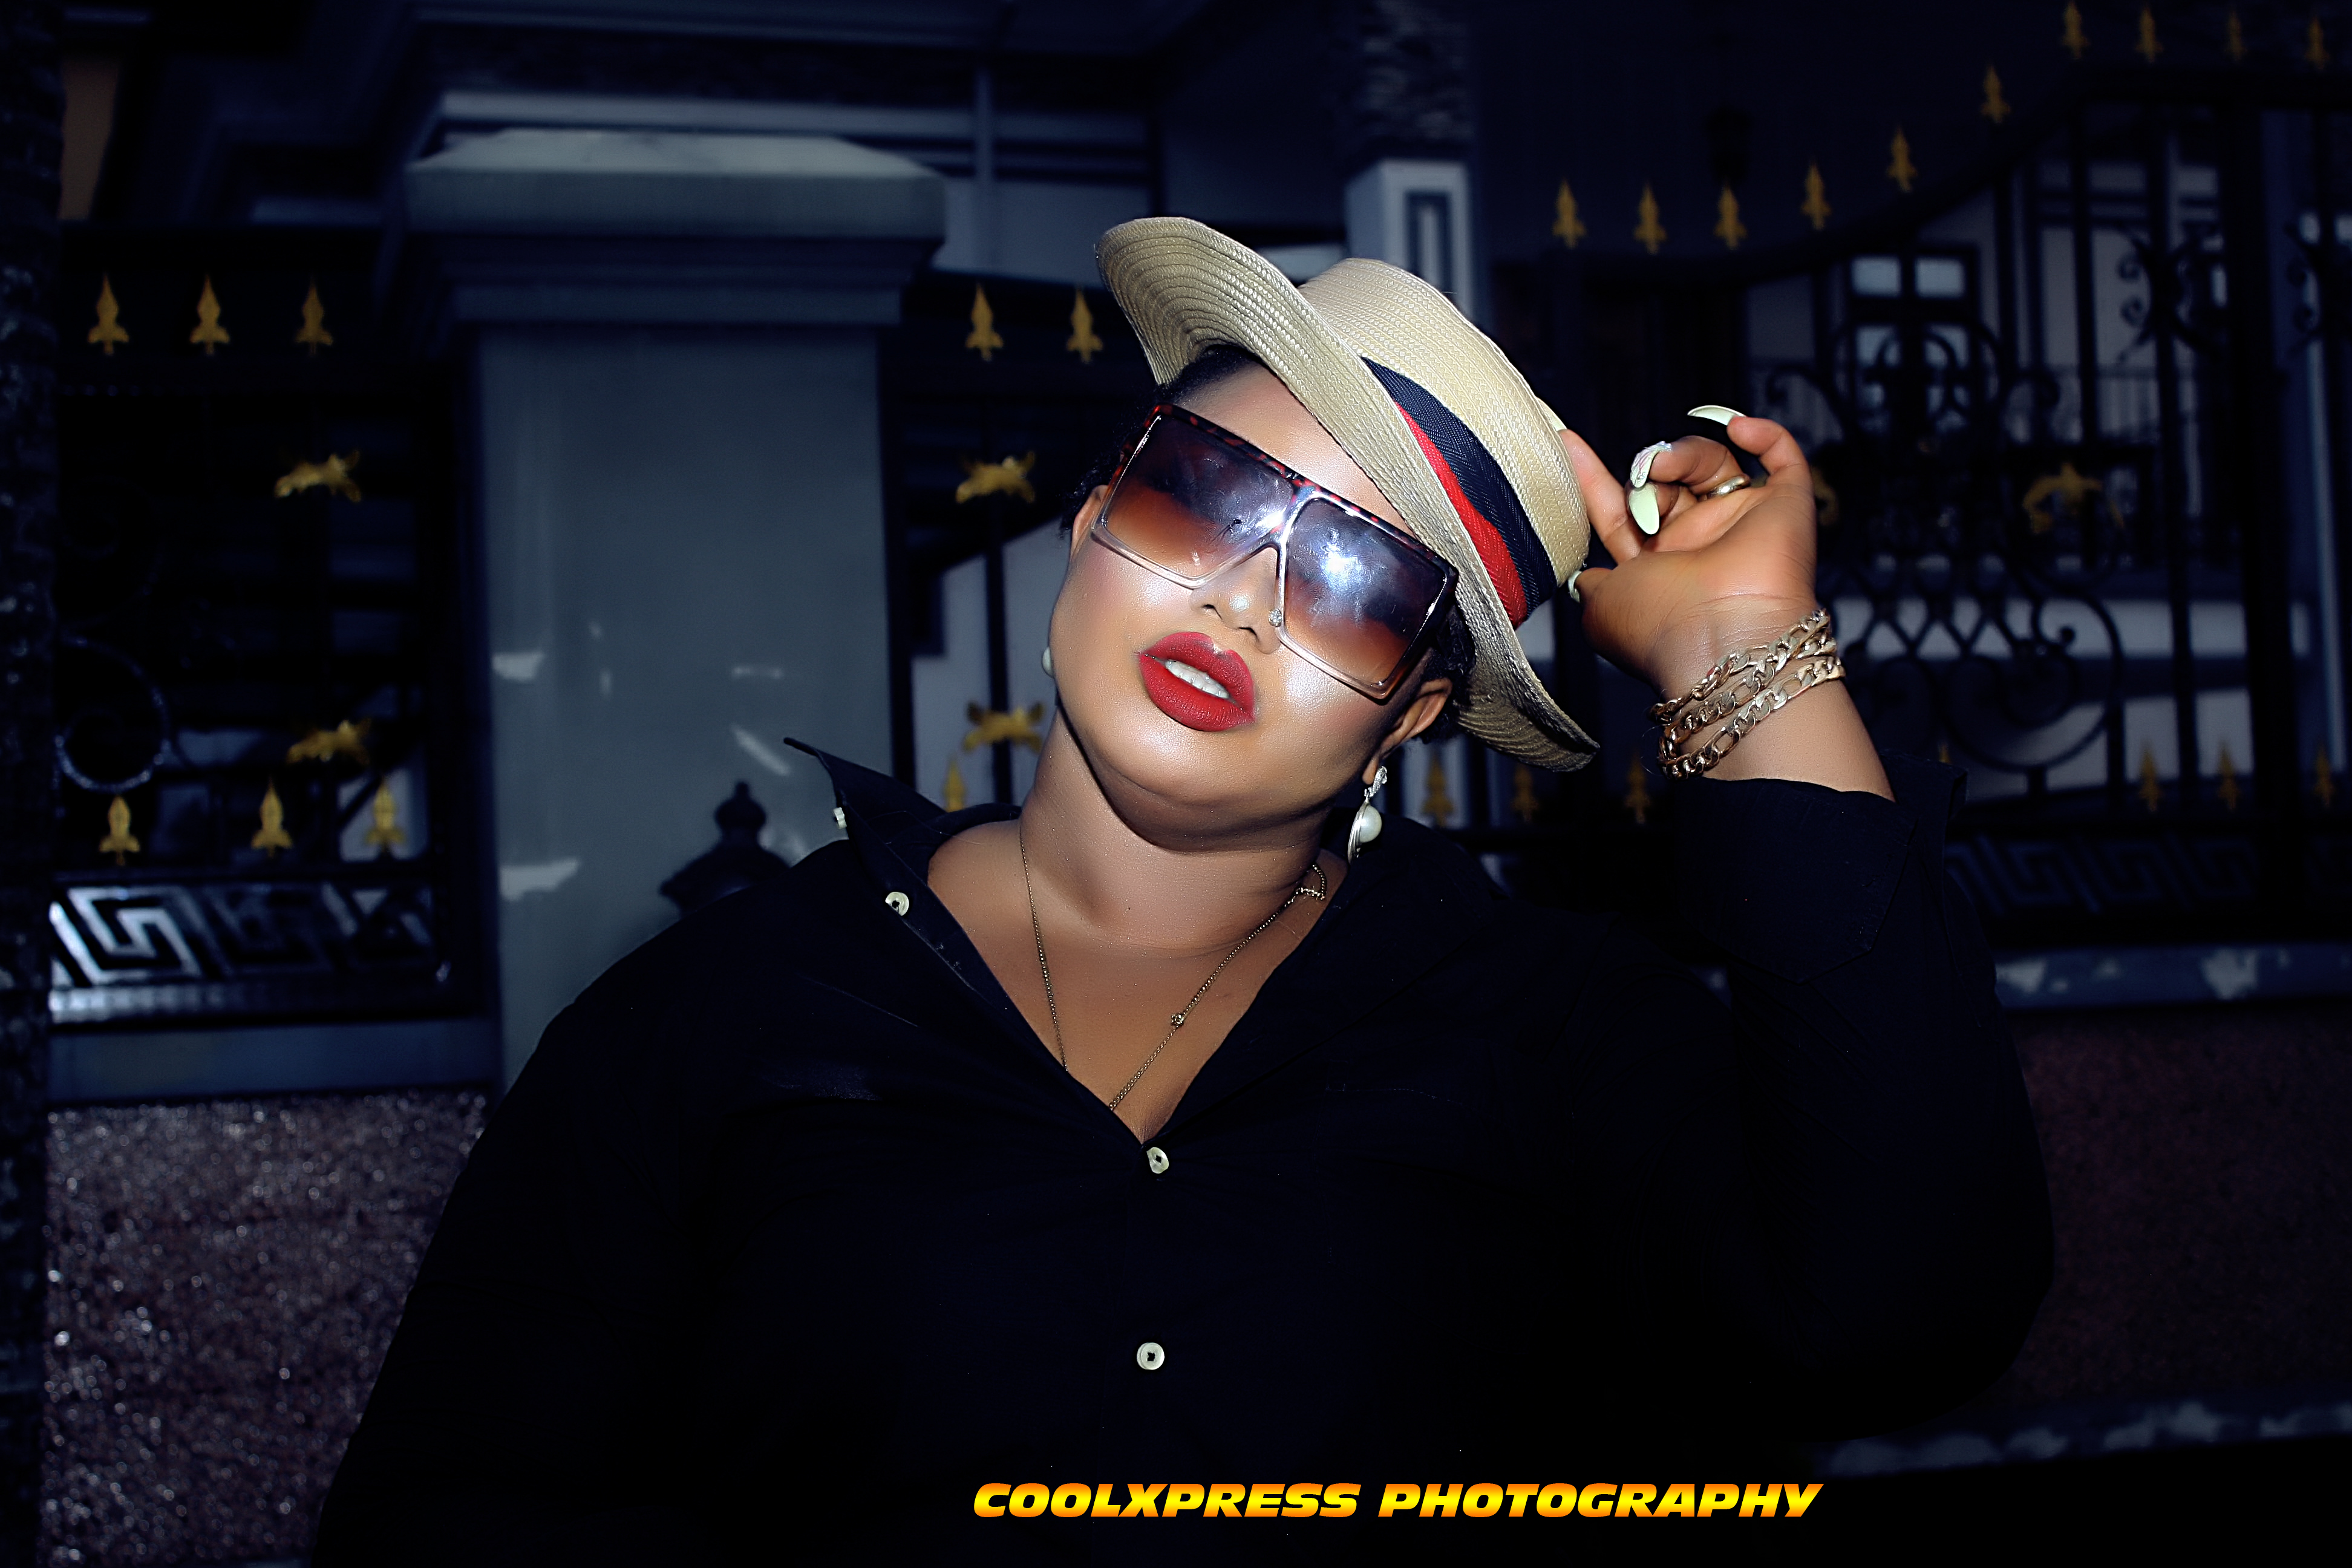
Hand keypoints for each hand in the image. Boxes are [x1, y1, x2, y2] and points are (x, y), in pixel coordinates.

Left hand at [1558, 414, 1818, 695]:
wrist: (1721, 641)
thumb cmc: (1661, 629)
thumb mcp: (1599, 607)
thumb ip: (1590, 583)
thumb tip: (1584, 576)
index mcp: (1656, 567)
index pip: (1623, 511)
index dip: (1595, 480)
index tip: (1569, 443)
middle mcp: (1700, 545)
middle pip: (1667, 481)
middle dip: (1646, 474)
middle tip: (1642, 484)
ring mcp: (1743, 525)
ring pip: (1712, 462)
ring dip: (1683, 455)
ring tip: (1664, 468)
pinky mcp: (1786, 509)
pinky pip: (1783, 458)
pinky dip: (1763, 434)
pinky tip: (1736, 428)